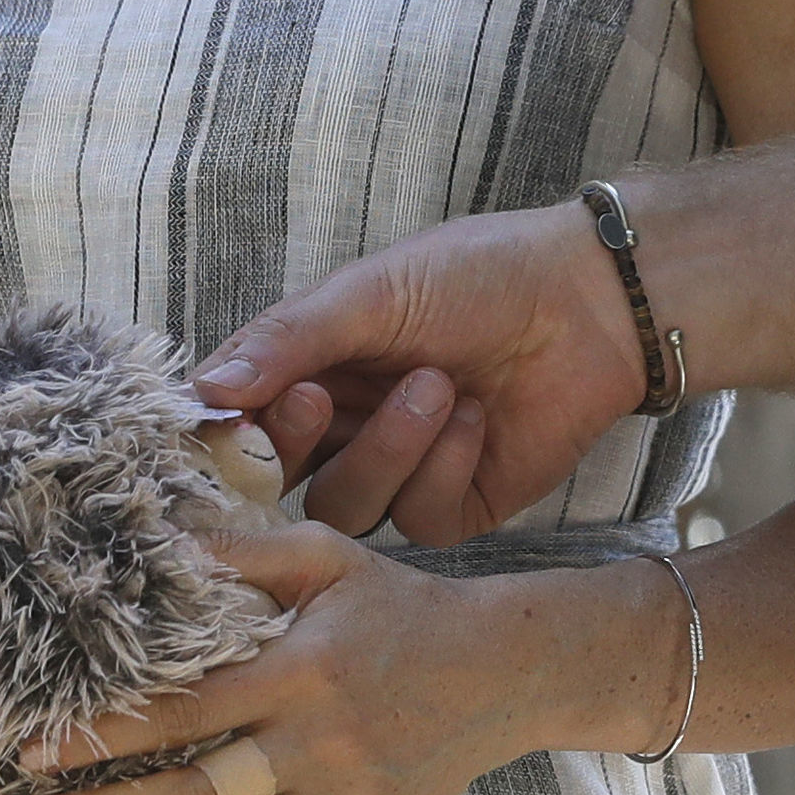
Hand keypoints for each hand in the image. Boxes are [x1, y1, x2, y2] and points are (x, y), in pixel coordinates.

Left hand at [16, 525, 545, 794]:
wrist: (507, 668)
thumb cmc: (403, 605)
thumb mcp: (328, 558)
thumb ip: (245, 550)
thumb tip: (161, 540)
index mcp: (297, 670)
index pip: (180, 710)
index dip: (102, 734)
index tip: (32, 753)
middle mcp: (316, 744)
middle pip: (196, 794)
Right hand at [194, 200, 645, 544]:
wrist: (589, 299)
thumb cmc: (479, 275)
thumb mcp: (373, 291)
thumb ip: (288, 341)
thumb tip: (205, 388)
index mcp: (312, 371)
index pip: (240, 423)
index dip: (232, 431)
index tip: (237, 414)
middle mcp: (346, 428)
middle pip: (280, 480)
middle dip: (296, 446)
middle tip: (321, 400)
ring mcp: (400, 473)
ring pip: (347, 507)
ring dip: (386, 450)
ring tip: (437, 386)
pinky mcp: (456, 506)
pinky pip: (418, 519)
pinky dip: (444, 466)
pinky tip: (479, 417)